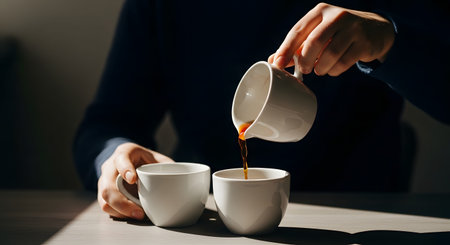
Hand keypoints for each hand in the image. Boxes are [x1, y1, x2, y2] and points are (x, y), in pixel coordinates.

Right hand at [97, 142, 173, 218]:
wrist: (128, 160)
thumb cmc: (144, 159)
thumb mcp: (156, 158)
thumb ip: (167, 167)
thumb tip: (184, 180)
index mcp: (124, 152)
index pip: (121, 159)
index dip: (125, 169)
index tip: (133, 179)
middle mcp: (110, 165)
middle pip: (108, 184)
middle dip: (122, 201)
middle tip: (139, 211)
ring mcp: (104, 180)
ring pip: (104, 198)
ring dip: (120, 210)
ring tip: (138, 216)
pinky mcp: (104, 193)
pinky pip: (105, 206)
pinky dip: (118, 213)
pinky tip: (130, 216)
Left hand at [268, 3, 394, 75]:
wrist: (375, 30)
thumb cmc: (337, 33)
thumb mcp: (317, 33)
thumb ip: (296, 46)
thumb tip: (273, 60)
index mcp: (320, 11)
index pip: (298, 30)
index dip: (286, 49)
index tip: (278, 63)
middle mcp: (336, 16)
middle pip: (314, 42)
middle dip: (305, 60)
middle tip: (303, 70)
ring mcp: (353, 28)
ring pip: (329, 54)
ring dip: (320, 68)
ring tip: (319, 69)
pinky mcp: (364, 42)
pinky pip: (343, 62)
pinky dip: (334, 70)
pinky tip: (332, 68)